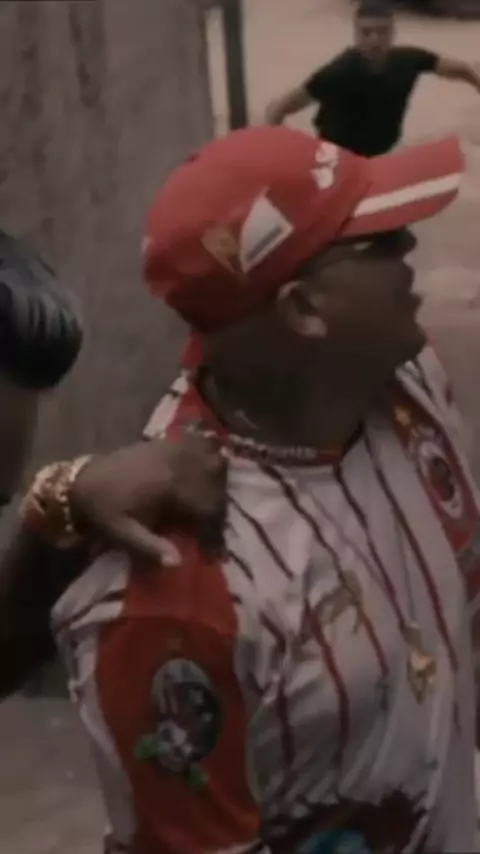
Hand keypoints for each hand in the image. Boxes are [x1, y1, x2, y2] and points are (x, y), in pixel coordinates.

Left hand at [70, 435, 226, 564]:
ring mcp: (171, 447)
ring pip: (211, 457)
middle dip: (220, 505)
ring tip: (214, 500)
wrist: (81, 481)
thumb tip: (178, 563)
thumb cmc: (103, 510)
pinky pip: (196, 441)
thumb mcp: (123, 533)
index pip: (207, 506)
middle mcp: (175, 462)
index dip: (215, 531)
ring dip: (218, 478)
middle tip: (215, 528)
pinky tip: (208, 464)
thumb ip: (151, 547)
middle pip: (214, 481)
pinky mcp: (164, 441)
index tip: (215, 553)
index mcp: (169, 485)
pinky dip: (207, 451)